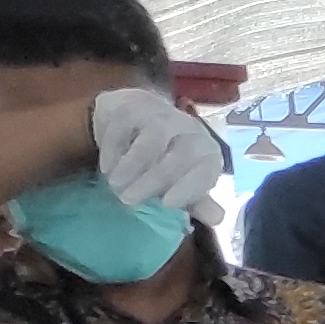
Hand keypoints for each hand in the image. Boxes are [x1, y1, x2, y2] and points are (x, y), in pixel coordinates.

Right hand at [90, 87, 225, 217]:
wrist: (138, 116)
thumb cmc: (163, 158)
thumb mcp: (181, 180)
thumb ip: (197, 200)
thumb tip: (217, 219)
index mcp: (208, 152)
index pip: (206, 170)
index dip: (189, 188)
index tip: (167, 204)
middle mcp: (192, 130)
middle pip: (179, 157)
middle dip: (153, 181)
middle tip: (129, 199)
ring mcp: (164, 114)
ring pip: (152, 142)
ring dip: (131, 167)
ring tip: (115, 185)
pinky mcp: (135, 104)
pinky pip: (125, 129)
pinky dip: (114, 150)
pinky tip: (107, 167)